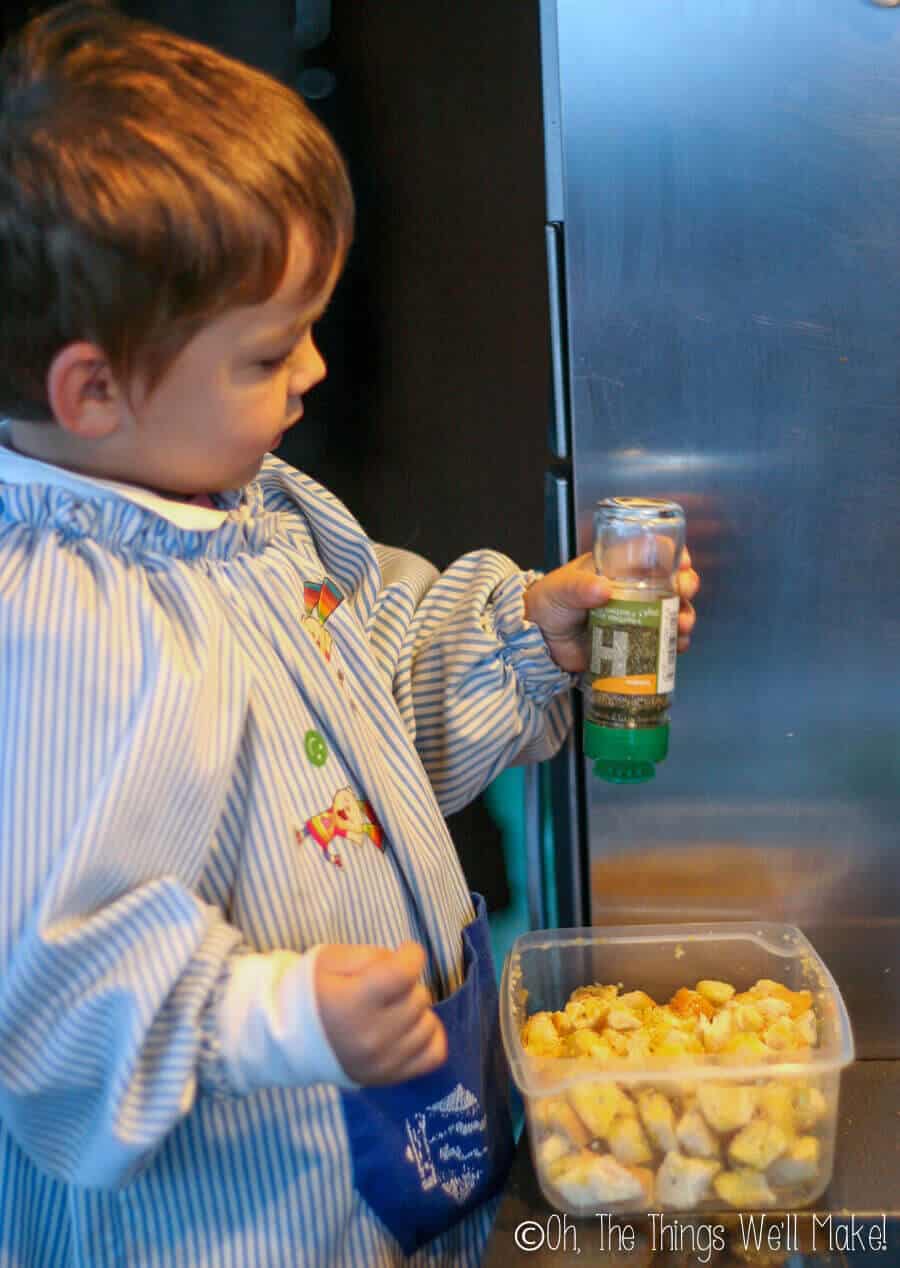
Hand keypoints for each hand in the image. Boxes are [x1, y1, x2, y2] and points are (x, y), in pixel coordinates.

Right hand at [315, 940, 446, 1085]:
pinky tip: (411, 1027)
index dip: (411, 954)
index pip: (405, 972)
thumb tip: (403, 964)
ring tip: (394, 1007)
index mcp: (353, 1003)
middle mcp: (371, 1037)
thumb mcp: (331, 960)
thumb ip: (371, 956)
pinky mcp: (389, 1077)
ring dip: (416, 1010)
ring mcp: (382, 1062)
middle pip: (419, 997)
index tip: (405, 951)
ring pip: (428, 1024)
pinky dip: (429, 1036)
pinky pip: (433, 1054)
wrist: (289, 1040)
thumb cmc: (312, 993)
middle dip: (408, 983)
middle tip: (387, 985)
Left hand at [524, 549, 699, 671]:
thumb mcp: (561, 588)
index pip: (653, 552)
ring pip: (674, 612)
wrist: (539, 641)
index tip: (681, 561)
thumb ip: (579, 586)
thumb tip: (603, 588)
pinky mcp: (636, 641)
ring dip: (685, 617)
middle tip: (683, 592)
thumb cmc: (549, 603)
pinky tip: (676, 646)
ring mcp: (638, 615)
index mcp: (618, 567)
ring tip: (682, 626)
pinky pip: (664, 641)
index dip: (673, 554)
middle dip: (686, 585)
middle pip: (672, 581)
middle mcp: (634, 589)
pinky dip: (675, 644)